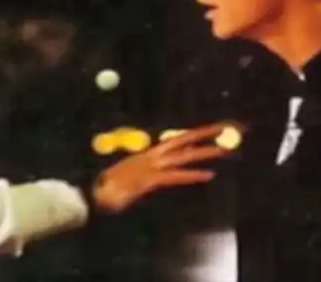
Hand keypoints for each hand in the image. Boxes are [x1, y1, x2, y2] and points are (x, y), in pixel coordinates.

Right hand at [92, 123, 231, 212]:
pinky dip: (192, 175)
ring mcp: (151, 167)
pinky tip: (208, 175)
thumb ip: (149, 169)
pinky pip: (175, 176)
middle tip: (227, 128)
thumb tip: (162, 165)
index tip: (215, 129)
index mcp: (149, 155)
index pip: (177, 141)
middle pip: (184, 141)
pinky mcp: (149, 180)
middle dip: (206, 134)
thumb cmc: (110, 187)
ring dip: (205, 153)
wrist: (93, 193)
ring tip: (225, 150)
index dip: (196, 134)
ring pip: (183, 156)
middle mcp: (152, 156)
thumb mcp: (132, 175)